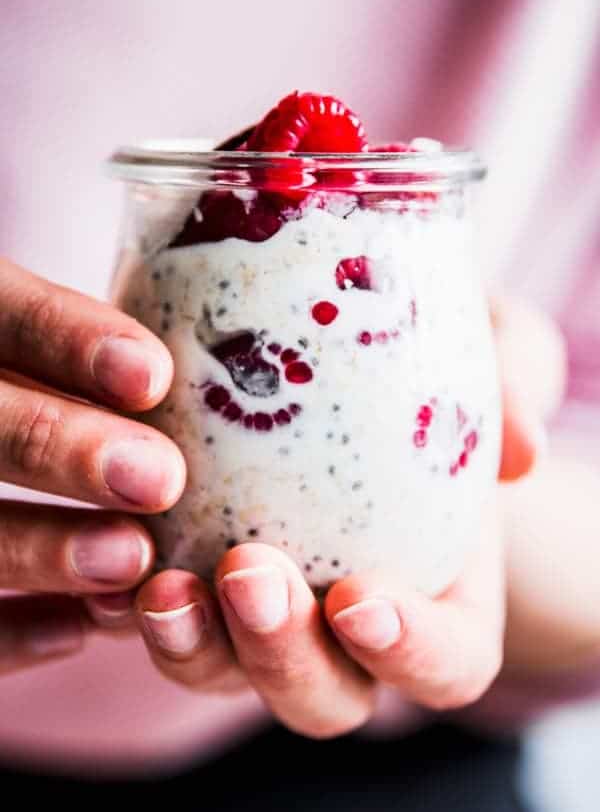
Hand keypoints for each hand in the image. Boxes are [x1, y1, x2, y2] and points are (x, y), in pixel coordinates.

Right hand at [0, 257, 185, 674]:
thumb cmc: (24, 391)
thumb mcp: (30, 348)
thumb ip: (74, 352)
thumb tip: (183, 379)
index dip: (66, 338)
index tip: (152, 373)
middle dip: (55, 445)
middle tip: (159, 477)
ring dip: (39, 547)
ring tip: (131, 558)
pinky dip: (6, 632)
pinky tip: (78, 629)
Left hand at [129, 295, 558, 737]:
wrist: (360, 376)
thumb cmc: (435, 375)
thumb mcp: (489, 351)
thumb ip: (517, 382)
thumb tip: (519, 446)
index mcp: (436, 598)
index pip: (444, 667)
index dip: (406, 651)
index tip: (359, 597)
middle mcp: (346, 630)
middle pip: (323, 695)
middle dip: (283, 653)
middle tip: (250, 570)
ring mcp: (265, 616)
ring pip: (225, 674)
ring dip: (192, 645)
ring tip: (158, 580)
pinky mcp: (197, 580)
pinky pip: (156, 622)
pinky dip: (125, 606)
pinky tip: (105, 558)